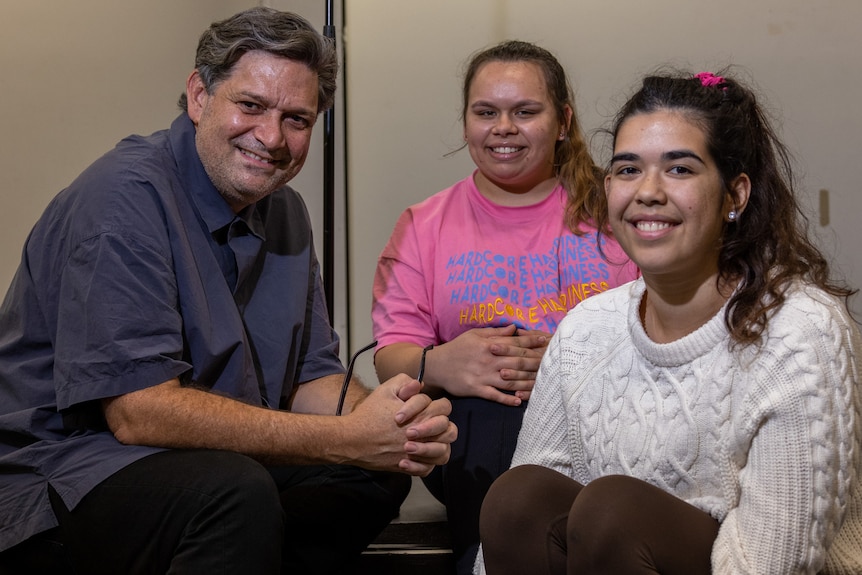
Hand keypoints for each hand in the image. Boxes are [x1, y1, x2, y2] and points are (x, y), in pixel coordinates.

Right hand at [345, 374, 455, 476]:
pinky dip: (426, 464)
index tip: (424, 407)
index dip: (437, 405)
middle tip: (427, 424)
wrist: (352, 439)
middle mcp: (422, 436)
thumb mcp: (385, 390)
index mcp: (421, 416)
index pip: (444, 408)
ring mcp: (416, 454)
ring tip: (427, 441)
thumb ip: (405, 383)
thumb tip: (419, 385)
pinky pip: (427, 470)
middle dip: (442, 425)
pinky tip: (416, 456)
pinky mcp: (407, 467)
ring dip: (438, 446)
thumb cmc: (369, 414)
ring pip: (443, 453)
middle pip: (450, 431)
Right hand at [426, 325, 549, 404]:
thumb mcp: (474, 335)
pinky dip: (507, 399)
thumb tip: (514, 328)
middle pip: (517, 361)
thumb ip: (495, 332)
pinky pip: (495, 395)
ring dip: (526, 382)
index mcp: (489, 345)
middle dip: (535, 362)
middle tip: (551, 362)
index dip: (531, 341)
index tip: (545, 340)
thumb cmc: (457, 348)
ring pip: (509, 380)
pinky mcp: (476, 389)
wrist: (437, 365)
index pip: (514, 343)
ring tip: (542, 383)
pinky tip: (519, 401)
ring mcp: (483, 376)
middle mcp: (488, 360)